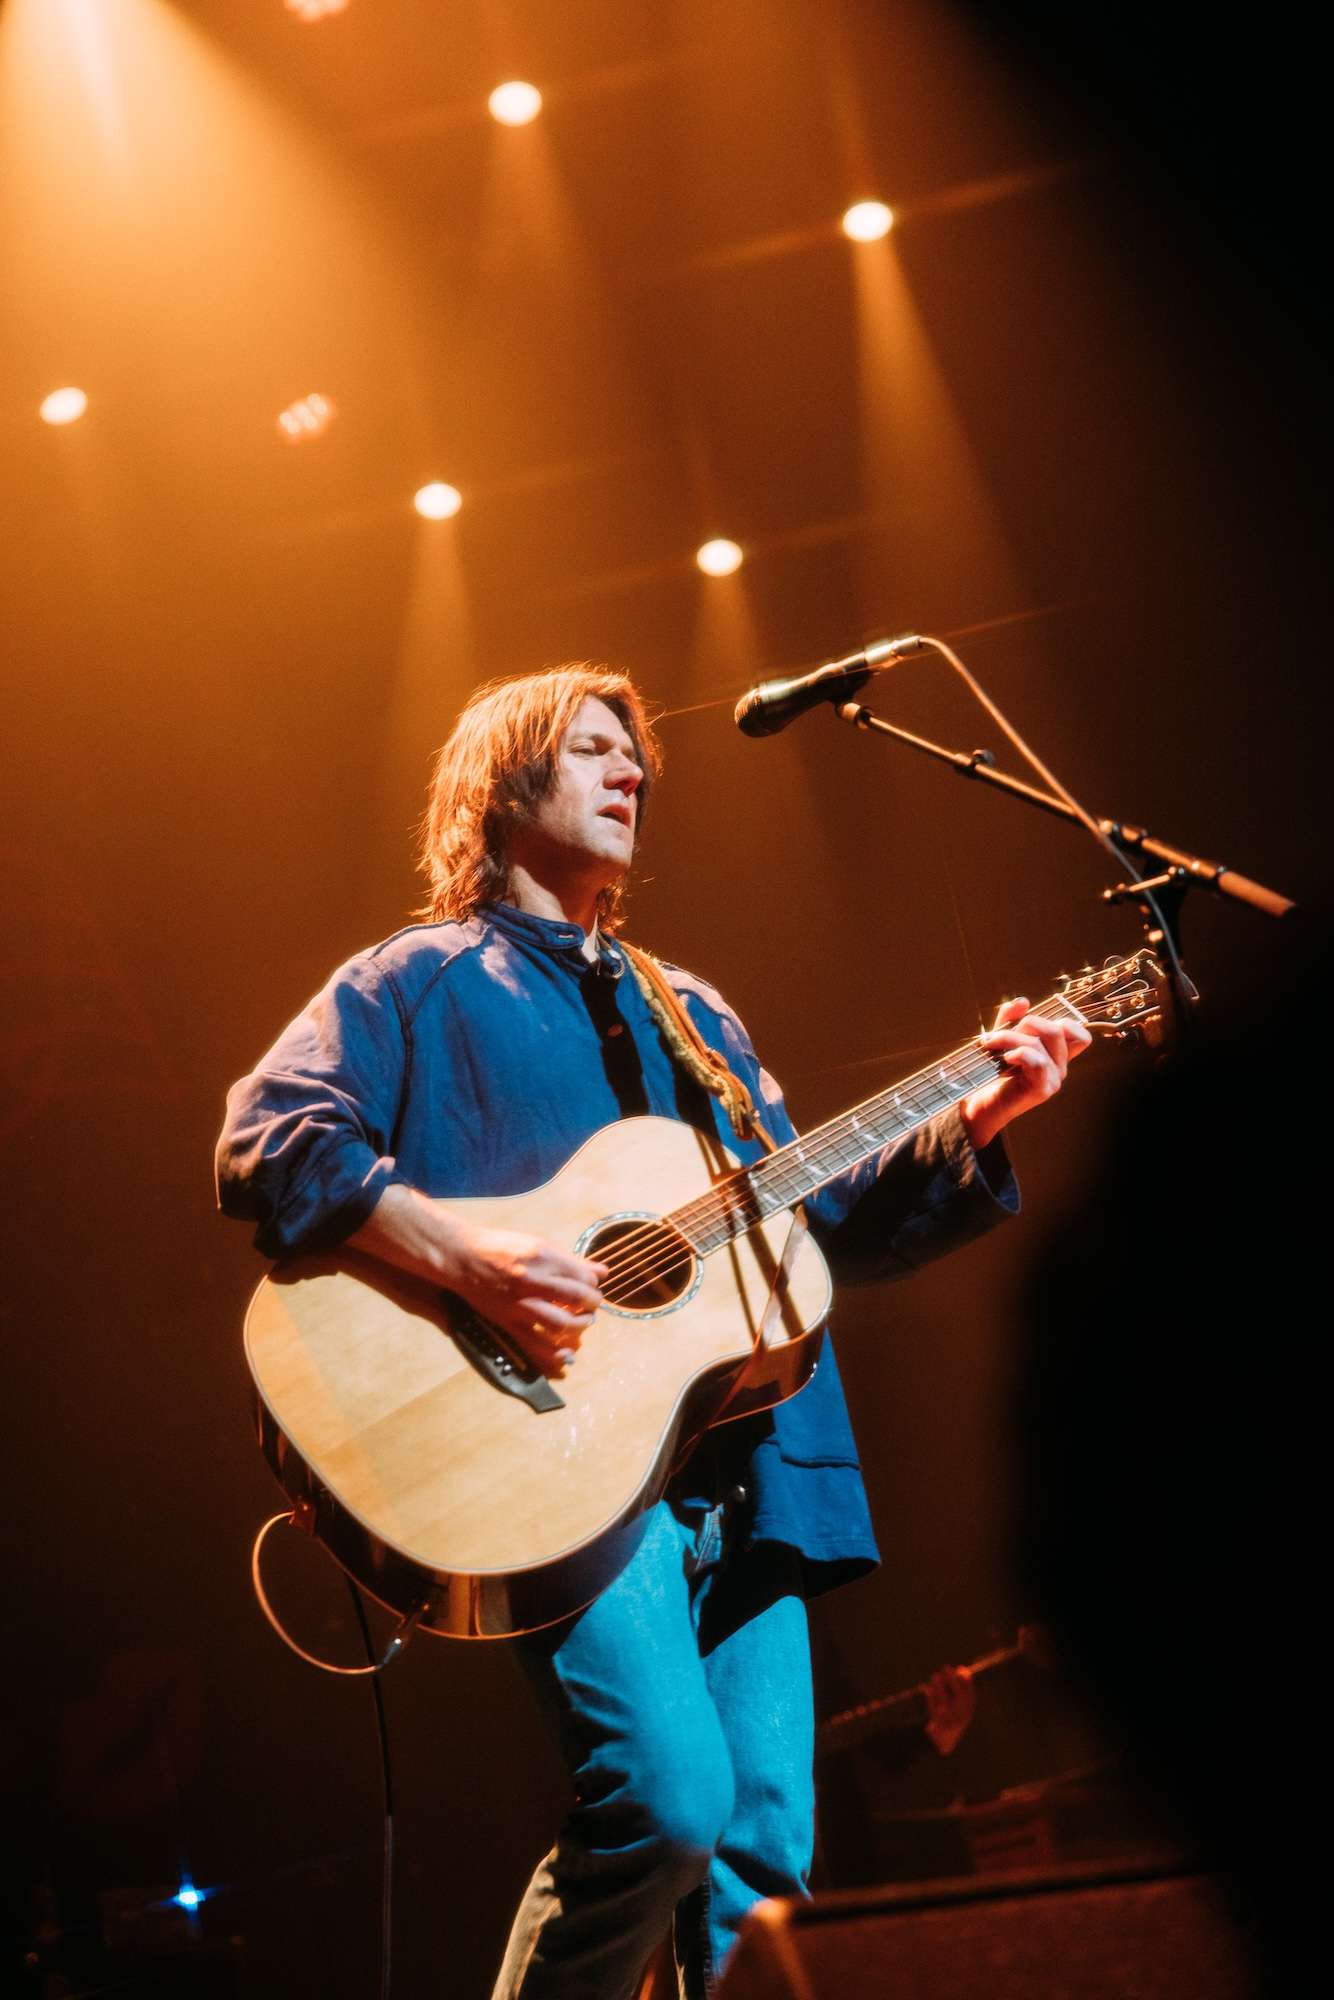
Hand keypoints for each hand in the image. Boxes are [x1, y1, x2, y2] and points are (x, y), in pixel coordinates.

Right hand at [445, 1221, 607, 1378]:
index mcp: (543, 1257)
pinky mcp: (507, 1321)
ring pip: (562, 1324)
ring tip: (581, 1323)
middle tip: (591, 1307)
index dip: (594, 1286)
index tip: (592, 1288)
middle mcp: (533, 1280)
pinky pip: (535, 1344)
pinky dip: (554, 1354)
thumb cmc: (500, 1246)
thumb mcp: (538, 1244)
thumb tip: (602, 1272)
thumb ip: (571, 1260)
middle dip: (592, 1305)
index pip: (584, 1277)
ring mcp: (520, 1304)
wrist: (462, 1257)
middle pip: (578, 1299)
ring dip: (579, 1327)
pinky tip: (566, 1355)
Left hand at [923, 1665, 975, 1756]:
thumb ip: (961, 1689)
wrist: (943, 1742)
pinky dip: (930, 1699)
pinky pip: (933, 1711)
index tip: (961, 1668)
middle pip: (959, 1698)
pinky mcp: (936, 1726)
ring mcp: (949, 1722)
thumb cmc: (952, 1717)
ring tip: (935, 1676)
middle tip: (946, 1667)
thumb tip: (962, 1669)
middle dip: (952, 1681)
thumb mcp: (959, 1705)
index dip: (967, 1682)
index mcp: (968, 1712)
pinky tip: (926, 1688)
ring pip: (945, 1703)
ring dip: (939, 1688)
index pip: (971, 1696)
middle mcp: (961, 1718)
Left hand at [961, 997, 1091, 1152]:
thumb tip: (1023, 1001)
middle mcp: (1060, 1067)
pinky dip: (1018, 1052)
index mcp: (1056, 1055)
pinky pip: (1038, 1060)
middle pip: (1058, 1029)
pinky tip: (1004, 1059)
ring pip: (1041, 1042)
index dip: (1060, 1020)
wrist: (978, 1104)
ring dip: (1010, 1037)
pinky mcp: (1042, 1089)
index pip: (1080, 1034)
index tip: (1029, 1024)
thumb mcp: (1000, 1038)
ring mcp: (1053, 1079)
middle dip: (1027, 1023)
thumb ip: (1010, 1019)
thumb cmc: (990, 1072)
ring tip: (990, 1044)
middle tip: (1001, 1034)